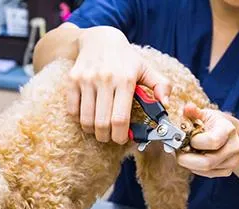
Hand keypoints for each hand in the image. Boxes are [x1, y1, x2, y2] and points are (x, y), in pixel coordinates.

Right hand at [67, 26, 170, 143]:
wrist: (100, 38)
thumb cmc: (126, 58)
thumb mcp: (146, 68)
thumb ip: (161, 85)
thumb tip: (166, 105)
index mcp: (125, 80)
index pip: (120, 119)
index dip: (120, 136)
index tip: (121, 139)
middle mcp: (104, 80)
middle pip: (102, 124)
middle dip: (105, 137)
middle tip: (109, 137)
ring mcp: (86, 80)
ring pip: (85, 120)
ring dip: (92, 130)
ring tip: (98, 128)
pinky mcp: (72, 80)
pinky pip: (72, 110)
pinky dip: (79, 119)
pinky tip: (87, 116)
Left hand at [177, 104, 238, 177]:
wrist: (227, 134)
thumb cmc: (213, 124)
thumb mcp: (204, 114)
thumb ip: (193, 112)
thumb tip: (187, 108)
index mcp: (227, 129)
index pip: (212, 141)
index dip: (194, 142)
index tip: (184, 138)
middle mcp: (233, 147)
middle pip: (207, 162)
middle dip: (186, 159)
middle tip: (176, 152)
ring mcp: (231, 161)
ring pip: (204, 170)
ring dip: (188, 164)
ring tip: (182, 153)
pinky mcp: (226, 170)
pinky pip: (206, 174)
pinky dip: (194, 168)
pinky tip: (190, 158)